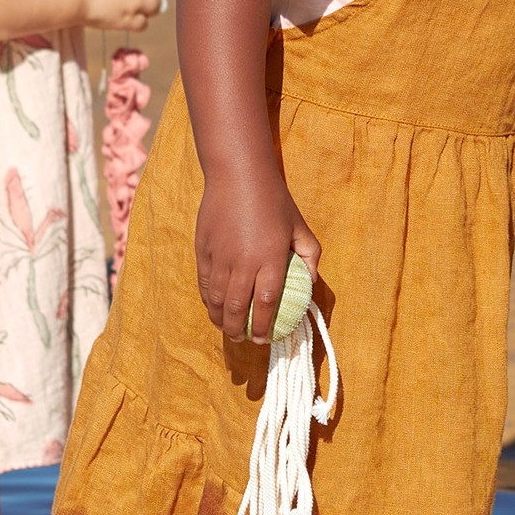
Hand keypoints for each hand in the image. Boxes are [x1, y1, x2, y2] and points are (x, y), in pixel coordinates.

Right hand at [195, 165, 319, 344]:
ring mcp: (220, 256)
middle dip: (240, 330)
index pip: (267, 303)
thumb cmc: (274, 200)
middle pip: (238, 308)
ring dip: (222, 320)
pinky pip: (204, 283)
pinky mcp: (203, 249)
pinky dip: (208, 301)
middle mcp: (243, 261)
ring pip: (217, 299)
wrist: (237, 174)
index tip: (266, 339)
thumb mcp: (299, 226)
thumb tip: (311, 282)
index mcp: (270, 257)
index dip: (265, 326)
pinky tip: (214, 308)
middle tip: (245, 340)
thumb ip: (310, 255)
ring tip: (228, 329)